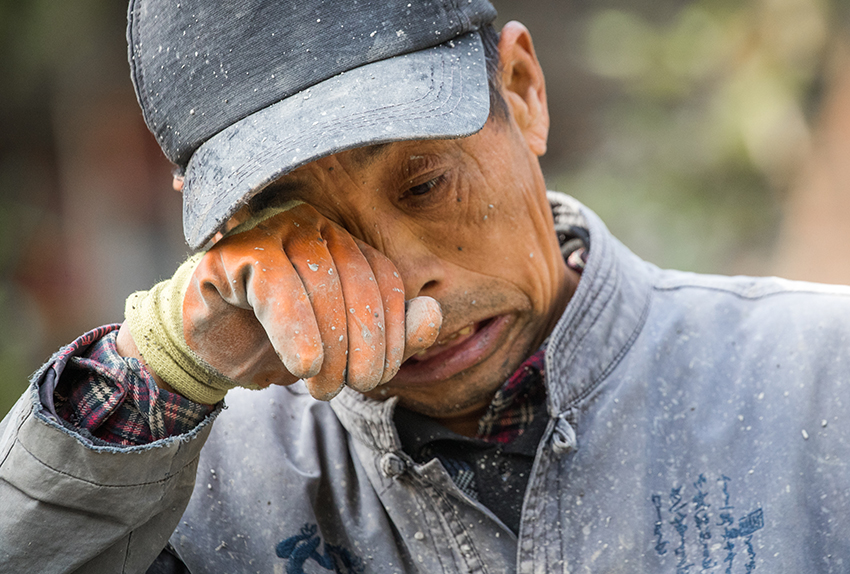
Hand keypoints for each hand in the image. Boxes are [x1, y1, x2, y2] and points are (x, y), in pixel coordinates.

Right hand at [124, 203, 441, 402]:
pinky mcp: (235, 250)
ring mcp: (274, 230)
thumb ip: (393, 334)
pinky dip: (295, 327)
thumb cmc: (283, 344)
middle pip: (356, 279)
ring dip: (330, 345)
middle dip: (363, 343)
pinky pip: (274, 283)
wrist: (214, 351)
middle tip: (352, 386)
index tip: (382, 376)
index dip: (393, 332)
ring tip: (323, 387)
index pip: (387, 280)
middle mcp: (315, 227)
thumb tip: (433, 314)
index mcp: (348, 245)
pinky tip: (303, 363)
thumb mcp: (346, 348)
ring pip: (319, 281)